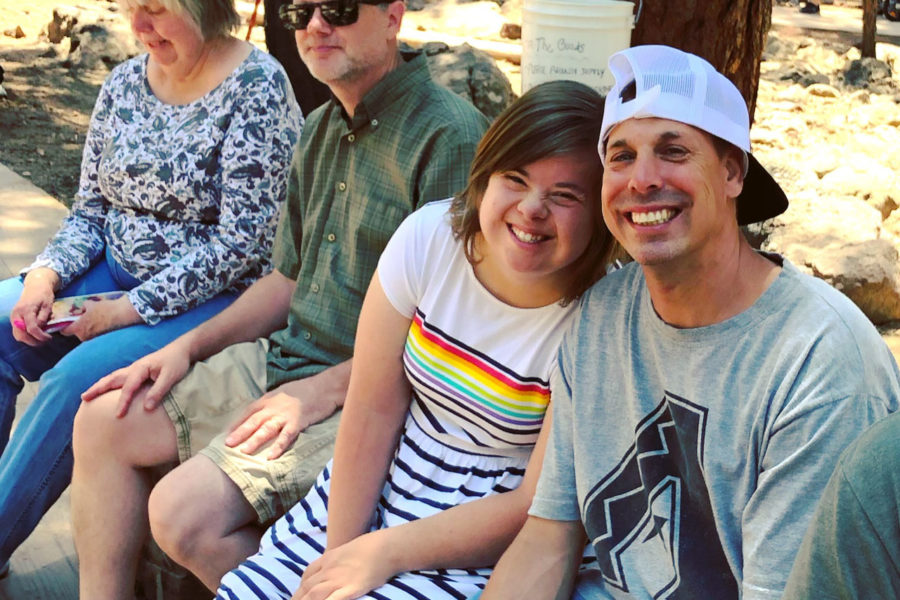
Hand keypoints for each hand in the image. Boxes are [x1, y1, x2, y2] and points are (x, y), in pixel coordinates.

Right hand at [10, 268, 58, 345]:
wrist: (35, 287)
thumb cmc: (43, 295)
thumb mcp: (47, 305)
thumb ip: (43, 318)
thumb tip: (40, 329)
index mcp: (26, 310)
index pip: (31, 328)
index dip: (40, 336)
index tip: (49, 338)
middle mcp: (16, 314)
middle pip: (21, 335)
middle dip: (33, 341)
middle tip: (44, 340)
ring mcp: (13, 317)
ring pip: (18, 335)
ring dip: (28, 340)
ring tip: (40, 338)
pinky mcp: (14, 319)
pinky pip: (17, 331)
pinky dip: (25, 335)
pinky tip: (35, 334)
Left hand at [61, 295, 141, 340]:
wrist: (122, 314)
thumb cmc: (104, 309)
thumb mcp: (90, 304)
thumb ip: (83, 307)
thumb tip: (83, 308)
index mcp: (79, 329)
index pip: (64, 331)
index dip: (63, 326)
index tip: (65, 321)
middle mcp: (84, 337)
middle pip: (76, 332)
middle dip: (78, 326)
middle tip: (82, 317)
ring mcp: (94, 339)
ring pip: (85, 333)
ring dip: (87, 327)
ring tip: (93, 318)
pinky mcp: (102, 338)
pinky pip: (94, 334)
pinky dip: (95, 329)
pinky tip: (101, 321)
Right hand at [81, 338, 191, 416]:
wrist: (181, 350)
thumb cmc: (176, 363)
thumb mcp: (171, 377)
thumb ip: (158, 391)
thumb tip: (146, 408)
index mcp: (141, 368)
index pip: (129, 387)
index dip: (123, 402)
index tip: (118, 415)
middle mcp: (134, 368)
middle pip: (112, 379)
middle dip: (97, 388)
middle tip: (84, 398)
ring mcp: (134, 368)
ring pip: (113, 377)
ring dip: (100, 385)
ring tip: (87, 394)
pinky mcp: (137, 371)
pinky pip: (119, 378)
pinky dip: (108, 383)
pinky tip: (106, 389)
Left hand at [225, 378, 340, 459]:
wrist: (325, 387)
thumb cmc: (305, 389)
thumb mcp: (283, 392)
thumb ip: (272, 402)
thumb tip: (262, 412)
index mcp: (269, 399)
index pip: (249, 411)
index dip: (237, 423)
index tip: (227, 433)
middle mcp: (274, 407)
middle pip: (254, 421)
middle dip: (240, 433)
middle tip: (227, 444)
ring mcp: (285, 415)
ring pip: (266, 429)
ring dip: (254, 440)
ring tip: (244, 452)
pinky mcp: (298, 422)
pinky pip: (286, 436)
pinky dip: (278, 446)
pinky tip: (270, 456)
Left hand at [292, 533, 394, 599]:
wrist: (386, 546)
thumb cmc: (372, 546)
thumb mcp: (350, 548)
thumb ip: (339, 558)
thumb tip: (339, 564)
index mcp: (329, 558)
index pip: (308, 574)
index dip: (300, 587)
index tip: (298, 595)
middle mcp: (330, 570)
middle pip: (307, 587)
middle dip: (297, 599)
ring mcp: (339, 580)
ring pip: (314, 595)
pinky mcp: (351, 589)